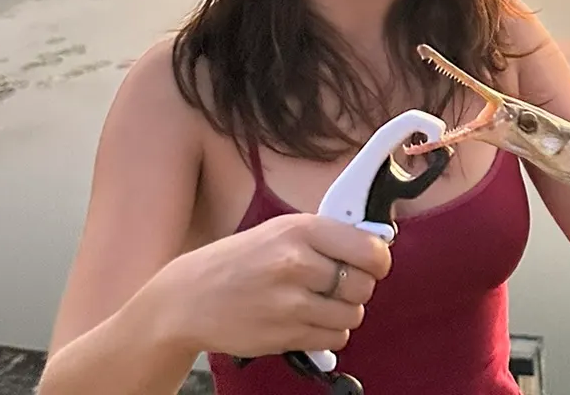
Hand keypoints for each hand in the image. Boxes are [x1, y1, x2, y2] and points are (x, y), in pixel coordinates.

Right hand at [154, 213, 392, 359]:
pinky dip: (330, 333)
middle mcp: (297, 265)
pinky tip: (311, 321)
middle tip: (342, 284)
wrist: (190, 297)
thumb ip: (327, 236)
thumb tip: (376, 243)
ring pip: (353, 316)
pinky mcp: (284, 337)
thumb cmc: (241, 259)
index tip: (374, 262)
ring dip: (345, 313)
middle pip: (364, 285)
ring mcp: (290, 304)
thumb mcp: (282, 230)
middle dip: (360, 287)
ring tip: (323, 304)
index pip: (369, 249)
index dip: (378, 259)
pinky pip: (334, 339)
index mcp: (302, 230)